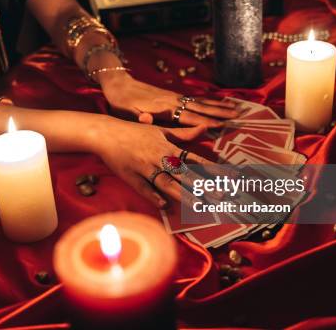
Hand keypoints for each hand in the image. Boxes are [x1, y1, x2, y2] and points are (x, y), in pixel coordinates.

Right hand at [90, 115, 211, 207]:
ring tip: (198, 205)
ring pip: (166, 183)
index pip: (194, 160)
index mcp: (168, 147)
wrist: (107, 133)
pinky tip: (164, 206)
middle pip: (184, 174)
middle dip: (203, 186)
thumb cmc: (135, 132)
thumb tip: (205, 128)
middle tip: (220, 196)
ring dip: (183, 194)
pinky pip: (144, 188)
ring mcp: (144, 168)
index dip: (212, 169)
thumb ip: (183, 134)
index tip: (228, 177)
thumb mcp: (161, 130)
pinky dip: (154, 196)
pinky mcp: (131, 177)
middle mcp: (159, 158)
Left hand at [99, 72, 239, 126]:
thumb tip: (148, 120)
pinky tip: (220, 102)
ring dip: (220, 106)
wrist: (119, 84)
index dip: (204, 122)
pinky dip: (210, 100)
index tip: (221, 126)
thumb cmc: (121, 104)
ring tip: (238, 108)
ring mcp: (175, 97)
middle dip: (220, 113)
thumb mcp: (126, 114)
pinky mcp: (174, 95)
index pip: (188, 117)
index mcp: (164, 109)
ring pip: (202, 102)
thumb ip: (138, 118)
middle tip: (239, 117)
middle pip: (201, 108)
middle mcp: (173, 101)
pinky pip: (196, 99)